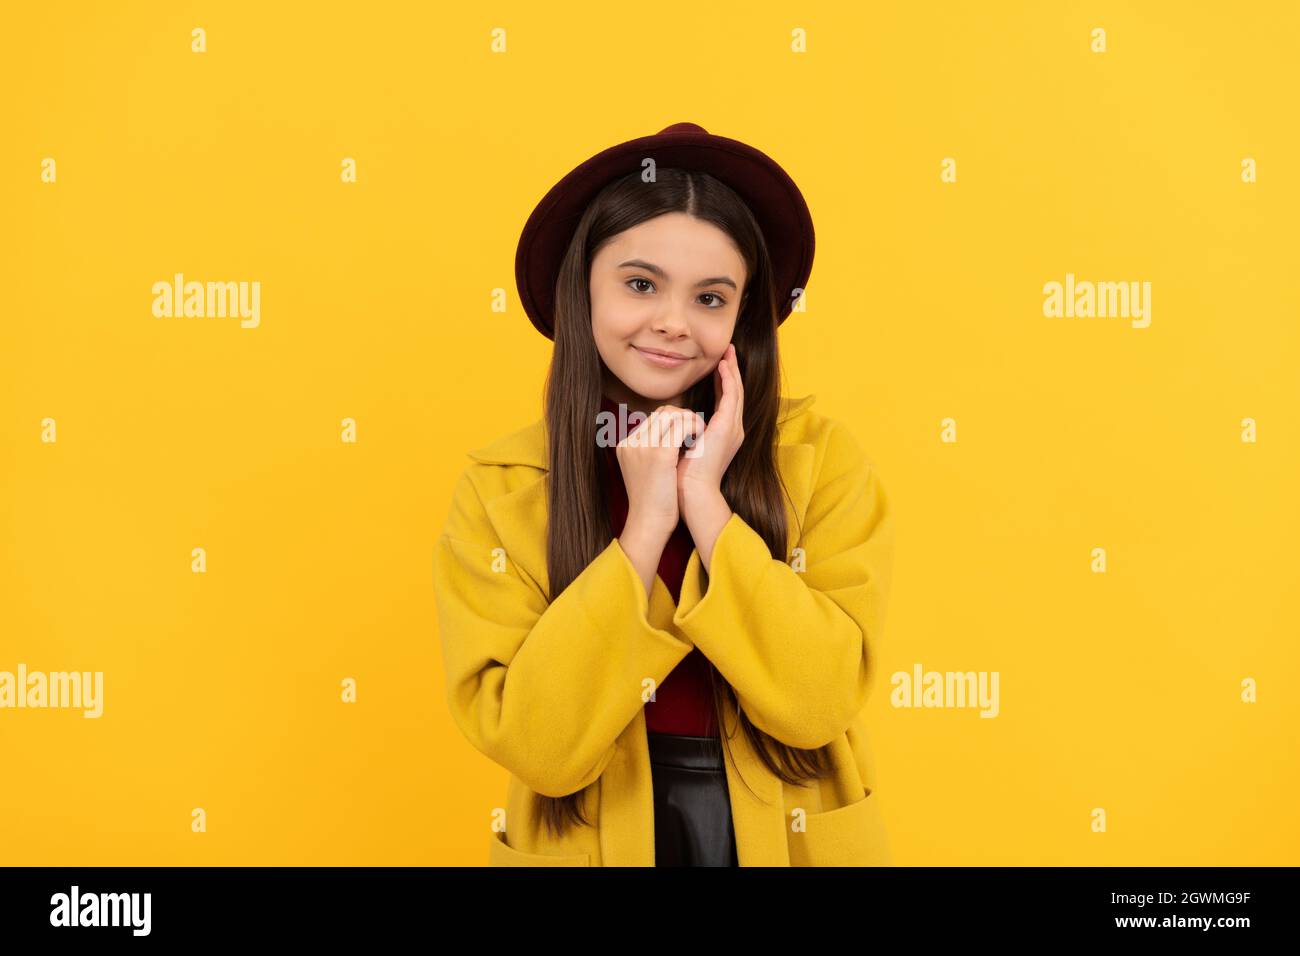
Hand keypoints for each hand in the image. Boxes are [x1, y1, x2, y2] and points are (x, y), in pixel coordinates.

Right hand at [616, 405, 705, 542]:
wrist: (648, 524)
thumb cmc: (653, 502)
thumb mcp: (643, 472)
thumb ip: (649, 452)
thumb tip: (670, 438)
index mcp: (626, 445)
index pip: (654, 417)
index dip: (675, 421)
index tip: (688, 434)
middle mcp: (631, 442)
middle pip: (662, 412)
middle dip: (684, 417)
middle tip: (697, 432)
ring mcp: (643, 446)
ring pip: (672, 414)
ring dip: (691, 421)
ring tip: (700, 436)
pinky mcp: (659, 454)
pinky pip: (681, 426)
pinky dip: (695, 428)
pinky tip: (700, 440)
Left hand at [677, 343, 743, 516]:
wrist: (690, 492)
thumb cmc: (683, 476)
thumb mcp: (684, 446)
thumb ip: (684, 431)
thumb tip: (672, 421)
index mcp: (723, 434)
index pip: (726, 400)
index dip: (723, 381)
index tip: (718, 364)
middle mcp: (733, 430)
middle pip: (735, 392)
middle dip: (732, 370)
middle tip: (728, 350)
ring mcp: (732, 428)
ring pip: (736, 391)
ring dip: (732, 370)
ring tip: (728, 352)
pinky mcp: (727, 428)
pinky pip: (731, 397)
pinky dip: (728, 380)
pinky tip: (722, 366)